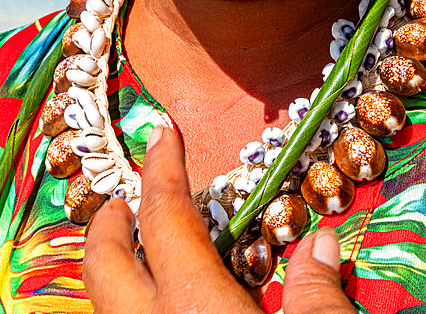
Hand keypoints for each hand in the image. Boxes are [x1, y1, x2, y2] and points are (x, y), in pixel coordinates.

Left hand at [83, 126, 353, 313]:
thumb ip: (317, 293)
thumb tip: (322, 243)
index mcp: (193, 305)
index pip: (165, 215)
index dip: (163, 165)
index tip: (164, 129)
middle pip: (103, 259)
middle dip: (110, 216)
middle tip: (131, 193)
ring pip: (103, 299)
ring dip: (116, 264)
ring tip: (143, 245)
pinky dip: (132, 301)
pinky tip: (166, 299)